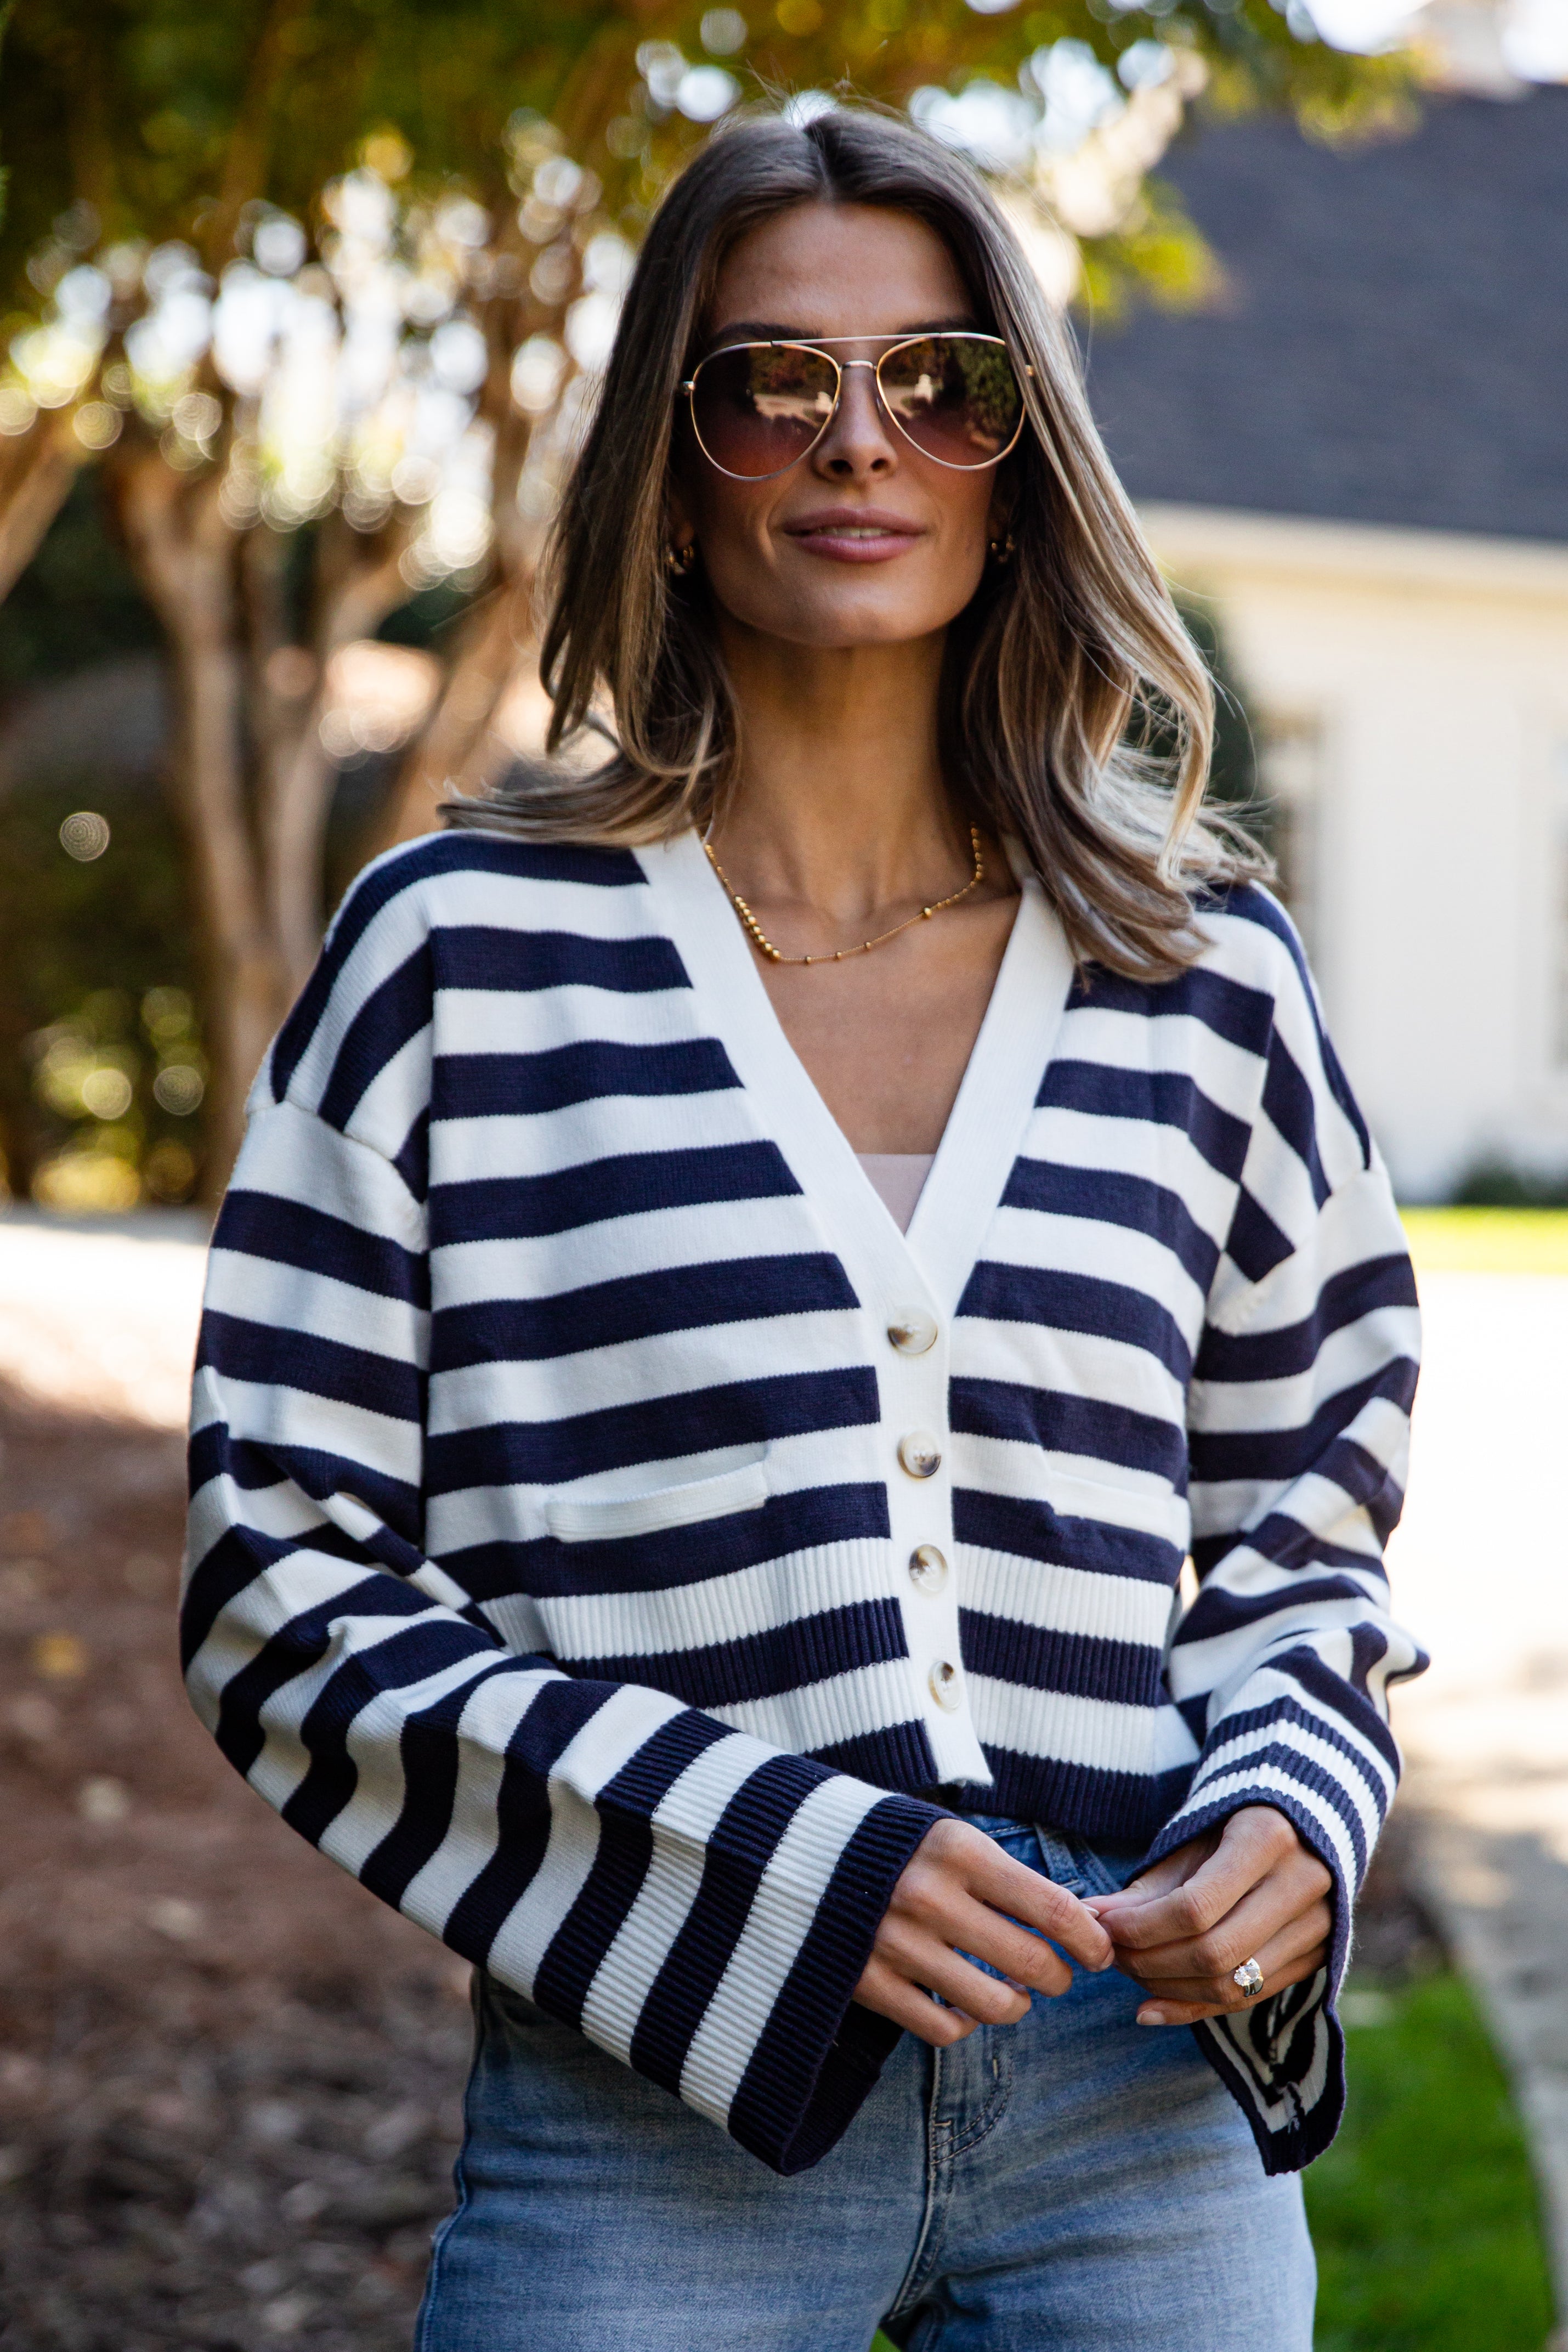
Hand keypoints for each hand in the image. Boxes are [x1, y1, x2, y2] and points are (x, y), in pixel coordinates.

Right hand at [853, 1817, 1114, 2046]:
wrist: (796, 1854)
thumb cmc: (896, 1847)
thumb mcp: (951, 1839)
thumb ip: (1008, 1876)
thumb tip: (1081, 1922)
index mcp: (957, 1850)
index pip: (1052, 1906)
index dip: (1090, 1938)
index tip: (1101, 1952)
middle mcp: (929, 1897)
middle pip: (1031, 1962)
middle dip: (1059, 1977)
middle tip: (1057, 1974)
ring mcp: (896, 1944)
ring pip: (994, 2005)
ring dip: (1017, 2005)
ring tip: (1013, 1991)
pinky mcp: (868, 1984)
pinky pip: (944, 2030)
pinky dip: (966, 2026)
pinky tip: (964, 2005)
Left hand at [1082, 1804, 1331, 2026]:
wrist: (1303, 1826)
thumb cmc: (1233, 1828)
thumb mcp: (1191, 1841)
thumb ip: (1146, 1886)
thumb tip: (1090, 1918)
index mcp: (1268, 1838)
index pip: (1195, 1907)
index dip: (1141, 1927)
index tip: (1103, 1926)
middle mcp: (1303, 1884)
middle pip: (1214, 1953)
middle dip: (1150, 1962)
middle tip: (1112, 1954)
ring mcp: (1319, 1926)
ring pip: (1232, 1985)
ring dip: (1168, 1988)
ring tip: (1130, 1972)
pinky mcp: (1318, 1958)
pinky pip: (1249, 1998)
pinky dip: (1196, 2008)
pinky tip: (1153, 2007)